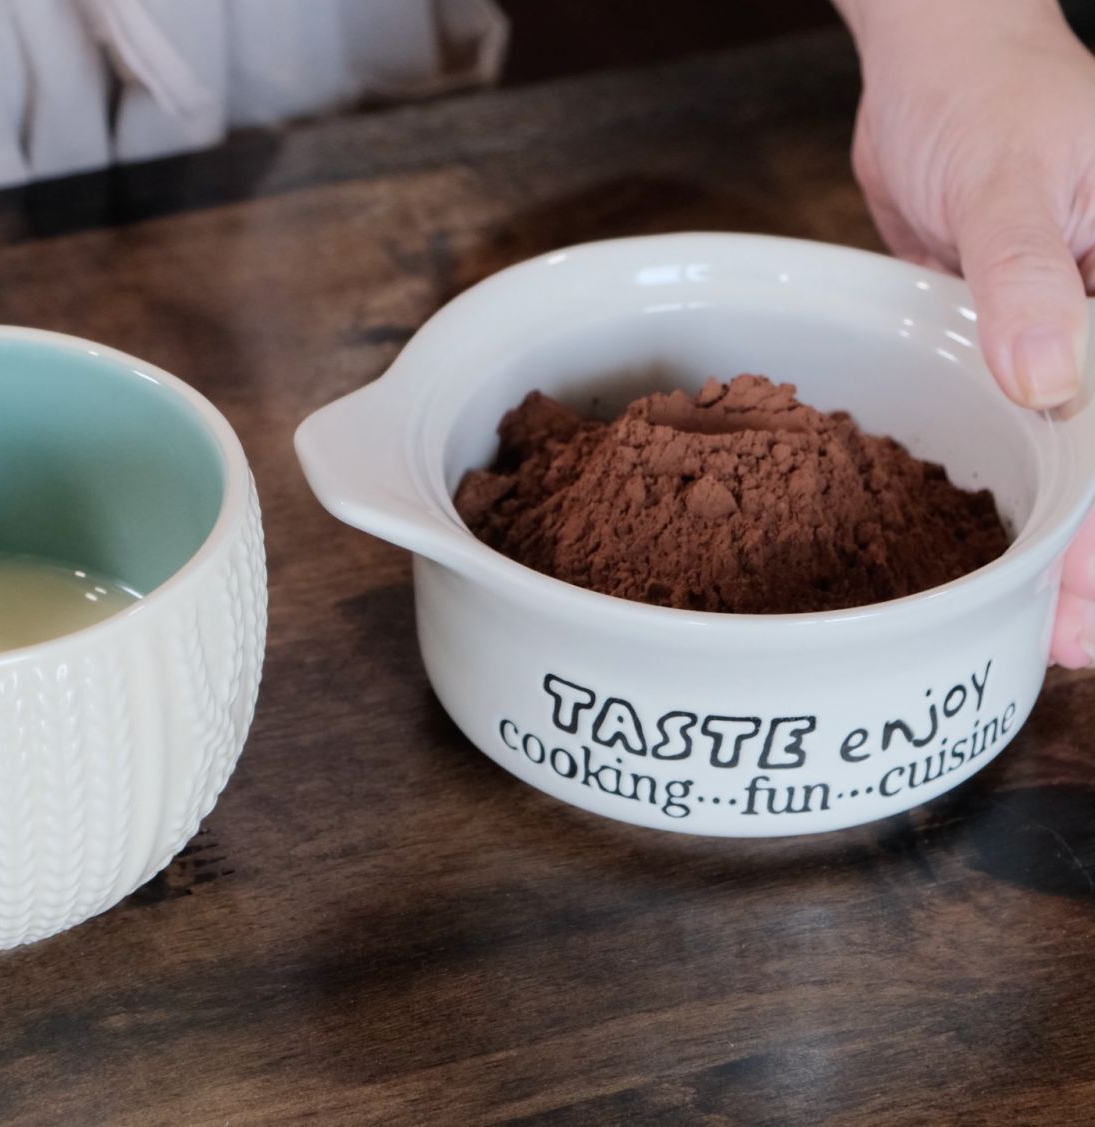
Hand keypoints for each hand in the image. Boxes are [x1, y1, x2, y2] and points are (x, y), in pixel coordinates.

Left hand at [837, 0, 1094, 665]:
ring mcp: (1084, 345)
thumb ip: (1030, 278)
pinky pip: (1040, 438)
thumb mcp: (1014, 180)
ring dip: (1069, 548)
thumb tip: (1054, 386)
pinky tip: (1009, 557)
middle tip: (1065, 646)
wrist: (937, 74)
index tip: (1092, 596)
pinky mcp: (1026, 351)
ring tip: (1038, 633)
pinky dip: (1031, 497)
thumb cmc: (990, 101)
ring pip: (1086, 465)